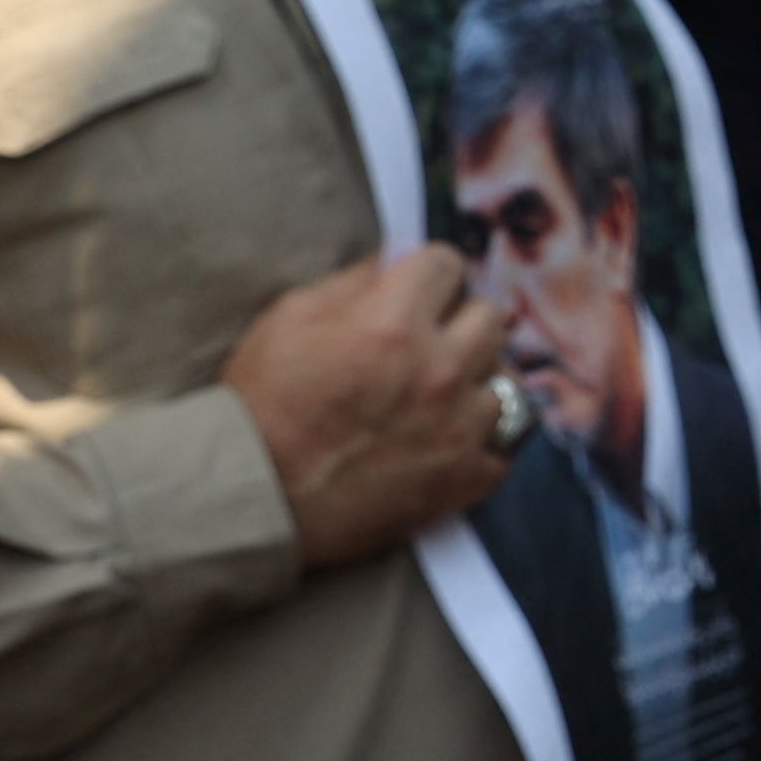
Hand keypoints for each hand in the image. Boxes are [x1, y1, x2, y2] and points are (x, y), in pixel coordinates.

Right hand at [221, 245, 518, 570]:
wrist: (253, 499)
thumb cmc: (261, 406)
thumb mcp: (288, 320)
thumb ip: (352, 283)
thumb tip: (396, 261)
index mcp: (393, 324)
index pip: (446, 263)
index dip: (426, 276)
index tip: (415, 292)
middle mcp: (438, 370)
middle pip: (490, 316)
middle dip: (459, 322)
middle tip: (427, 344)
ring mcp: (459, 427)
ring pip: (504, 380)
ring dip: (473, 383)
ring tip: (436, 399)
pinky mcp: (466, 477)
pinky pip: (506, 441)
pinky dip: (482, 439)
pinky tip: (448, 439)